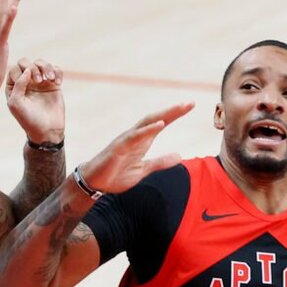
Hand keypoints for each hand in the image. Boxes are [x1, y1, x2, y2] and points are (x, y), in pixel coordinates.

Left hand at [7, 57, 64, 143]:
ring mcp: (40, 82)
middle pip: (26, 62)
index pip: (14, 69)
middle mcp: (26, 82)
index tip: (27, 85)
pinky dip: (57, 72)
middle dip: (33, 68)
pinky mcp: (53, 84)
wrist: (47, 130)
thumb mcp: (16, 103)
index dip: (20, 72)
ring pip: (41, 63)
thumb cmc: (28, 119)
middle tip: (38, 81)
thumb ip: (18, 85)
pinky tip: (57, 83)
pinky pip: (56, 70)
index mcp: (13, 86)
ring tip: (50, 79)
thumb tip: (27, 70)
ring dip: (46, 67)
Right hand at [78, 102, 194, 192]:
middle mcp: (135, 136)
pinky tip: (160, 124)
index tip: (190, 106)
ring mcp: (127, 140)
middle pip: (156, 118)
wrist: (96, 183)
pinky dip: (148, 130)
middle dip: (173, 111)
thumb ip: (161, 162)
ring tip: (179, 108)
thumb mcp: (144, 169)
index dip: (175, 115)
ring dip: (163, 115)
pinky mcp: (119, 147)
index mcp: (143, 141)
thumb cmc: (117, 174)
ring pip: (147, 123)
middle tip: (189, 103)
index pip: (162, 123)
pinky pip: (135, 136)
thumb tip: (179, 156)